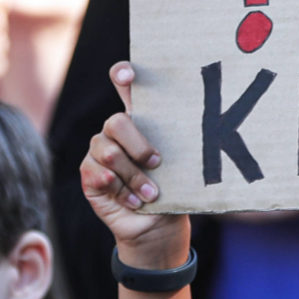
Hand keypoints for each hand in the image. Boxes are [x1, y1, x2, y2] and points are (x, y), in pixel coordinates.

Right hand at [80, 64, 190, 271]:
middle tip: (157, 163)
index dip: (122, 75)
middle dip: (139, 146)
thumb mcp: (181, 163)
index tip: (128, 73)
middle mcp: (116, 131)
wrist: (158, 225)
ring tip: (151, 194)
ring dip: (134, 178)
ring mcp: (98, 151)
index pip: (125, 85)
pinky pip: (98, 175)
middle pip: (116, 122)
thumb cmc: (173, 188)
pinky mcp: (89, 174)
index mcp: (140, 120)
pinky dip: (121, 191)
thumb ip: (180, 143)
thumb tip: (209, 126)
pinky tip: (134, 201)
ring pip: (109, 153)